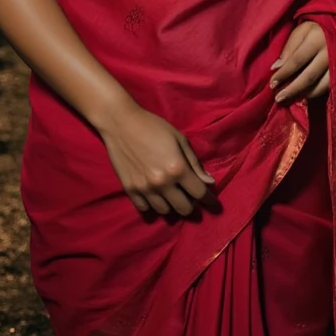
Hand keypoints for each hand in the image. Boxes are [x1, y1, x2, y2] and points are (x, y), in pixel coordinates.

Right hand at [99, 103, 215, 217]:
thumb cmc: (154, 126)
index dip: (209, 201)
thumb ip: (194, 163)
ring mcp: (145, 189)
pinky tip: (157, 199)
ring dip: (173, 206)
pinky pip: (145, 209)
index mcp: (177, 169)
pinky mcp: (130, 190)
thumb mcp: (179, 139)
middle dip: (192, 207)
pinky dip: (153, 207)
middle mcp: (162, 183)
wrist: (121, 123)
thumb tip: (208, 182)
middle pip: (184, 208)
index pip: (199, 193)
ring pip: (165, 211)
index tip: (215, 206)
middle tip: (193, 201)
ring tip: (174, 198)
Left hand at [269, 19, 329, 103]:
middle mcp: (330, 52)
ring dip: (304, 94)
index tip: (272, 84)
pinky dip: (316, 93)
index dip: (284, 73)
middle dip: (292, 89)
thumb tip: (276, 67)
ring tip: (290, 100)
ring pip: (321, 85)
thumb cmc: (316, 29)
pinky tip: (304, 96)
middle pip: (309, 76)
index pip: (297, 60)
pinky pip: (329, 87)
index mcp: (317, 38)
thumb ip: (288, 48)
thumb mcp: (301, 31)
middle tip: (279, 98)